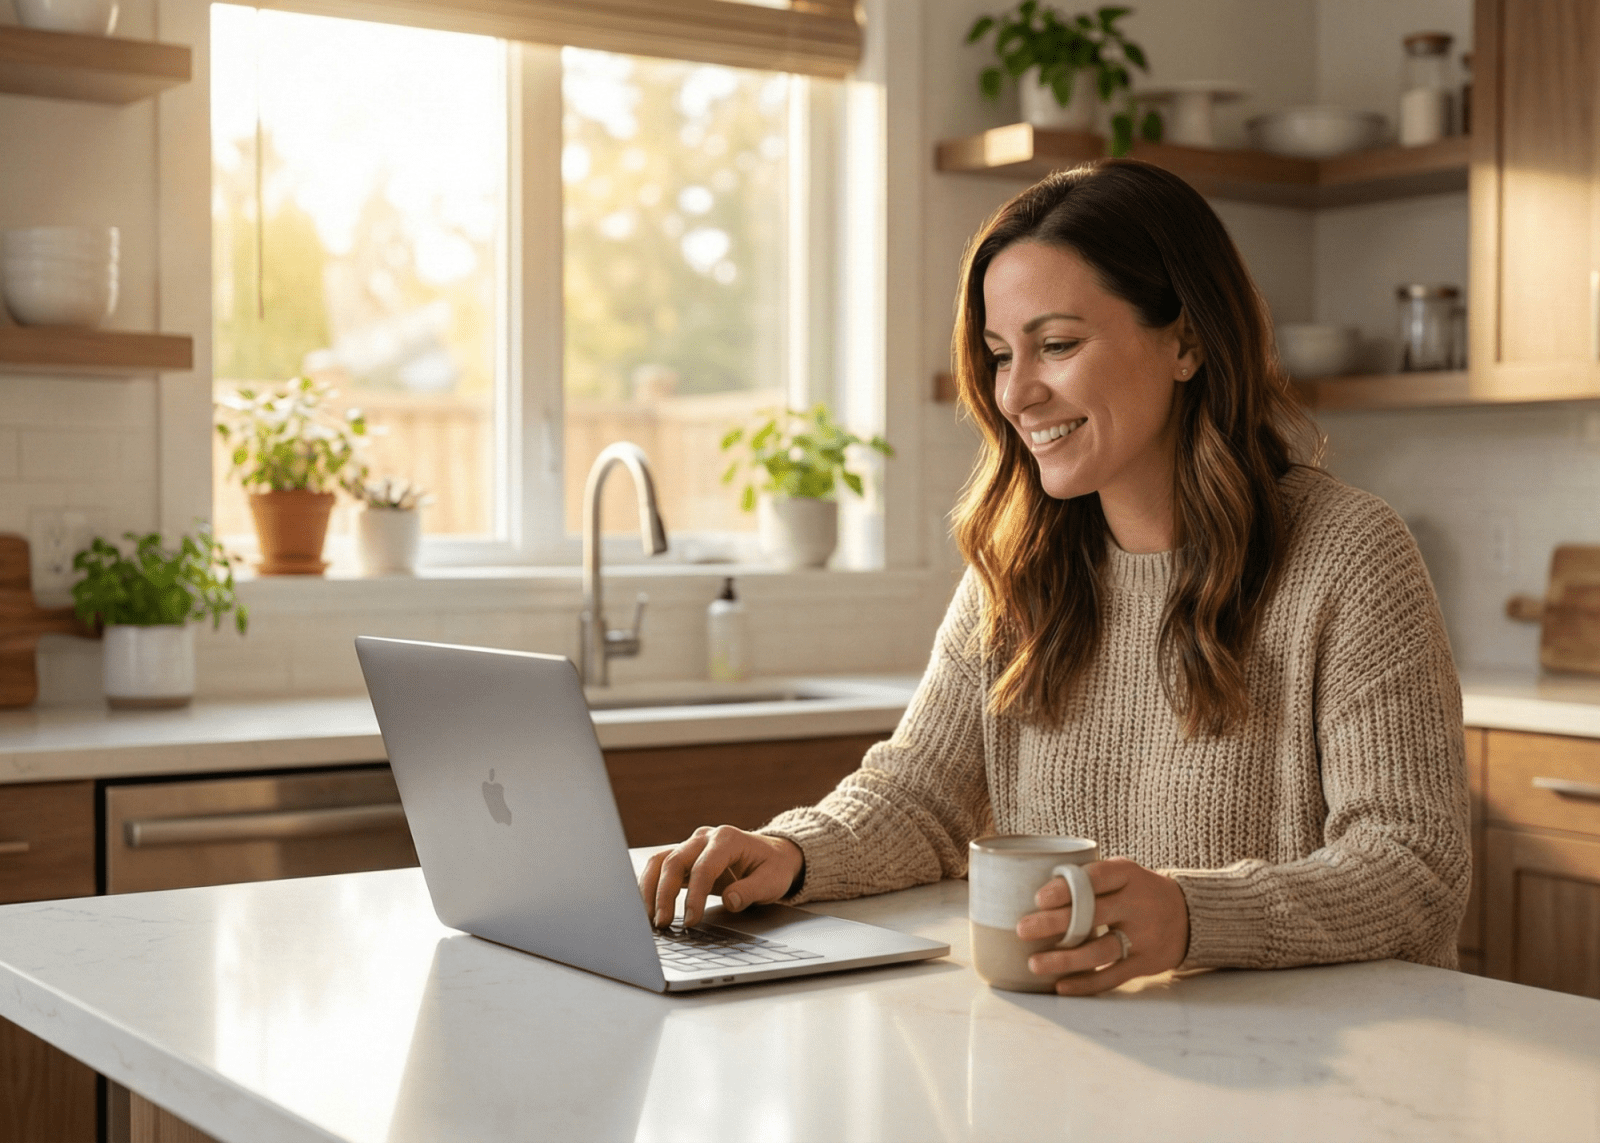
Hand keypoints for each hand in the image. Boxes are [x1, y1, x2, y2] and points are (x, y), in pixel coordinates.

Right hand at [638, 825, 803, 927]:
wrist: (773, 855)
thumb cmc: (773, 867)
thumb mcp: (773, 881)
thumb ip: (751, 891)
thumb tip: (730, 901)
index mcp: (728, 839)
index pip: (704, 867)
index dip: (695, 895)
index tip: (691, 920)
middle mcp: (705, 837)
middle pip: (675, 861)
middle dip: (664, 894)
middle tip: (662, 923)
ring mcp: (692, 845)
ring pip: (660, 861)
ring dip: (650, 889)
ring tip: (648, 918)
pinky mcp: (684, 857)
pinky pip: (660, 866)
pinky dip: (650, 885)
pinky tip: (647, 907)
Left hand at [1015, 857, 1188, 994]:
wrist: (1189, 916)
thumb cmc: (1138, 891)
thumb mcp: (1122, 873)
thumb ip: (1089, 878)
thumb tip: (1032, 888)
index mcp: (1128, 875)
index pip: (1096, 878)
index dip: (1067, 888)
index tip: (1039, 898)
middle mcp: (1138, 904)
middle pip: (1093, 914)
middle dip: (1055, 923)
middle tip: (1022, 929)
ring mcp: (1144, 937)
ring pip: (1100, 950)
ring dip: (1065, 959)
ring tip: (1034, 963)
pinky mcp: (1145, 963)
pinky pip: (1112, 977)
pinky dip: (1086, 983)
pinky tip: (1061, 986)